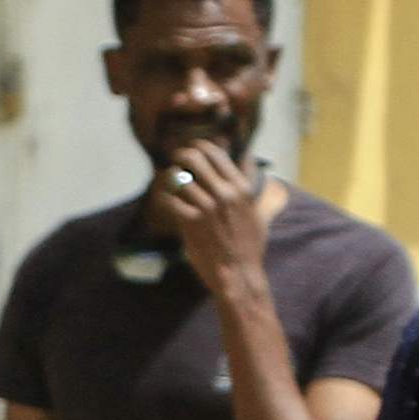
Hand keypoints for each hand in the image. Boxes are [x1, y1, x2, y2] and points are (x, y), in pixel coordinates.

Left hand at [147, 138, 284, 307]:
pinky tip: (161, 200)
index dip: (200, 146)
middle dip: (180, 156)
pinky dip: (162, 198)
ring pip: (179, 178)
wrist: (238, 273)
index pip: (217, 154)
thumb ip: (247, 188)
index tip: (192, 148)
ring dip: (169, 178)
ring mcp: (207, 207)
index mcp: (241, 188)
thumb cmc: (249, 246)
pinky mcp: (191, 222)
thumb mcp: (256, 211)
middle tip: (174, 160)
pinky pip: (169, 200)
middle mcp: (224, 193)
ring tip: (166, 181)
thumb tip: (247, 165)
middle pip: (195, 159)